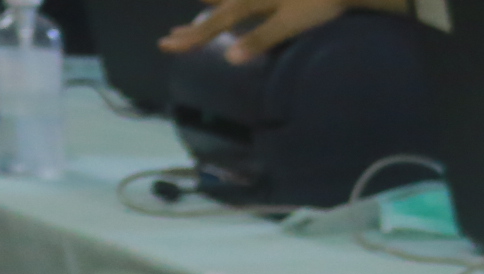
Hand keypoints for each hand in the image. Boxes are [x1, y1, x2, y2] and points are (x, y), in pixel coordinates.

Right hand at [159, 0, 356, 63]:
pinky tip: (224, 1)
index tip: (166, 46)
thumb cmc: (317, 2)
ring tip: (199, 5)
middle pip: (215, 13)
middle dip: (194, 27)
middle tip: (170, 38)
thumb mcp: (289, 23)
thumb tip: (229, 58)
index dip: (191, 38)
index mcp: (247, 4)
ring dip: (210, 6)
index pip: (213, 26)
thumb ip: (260, 38)